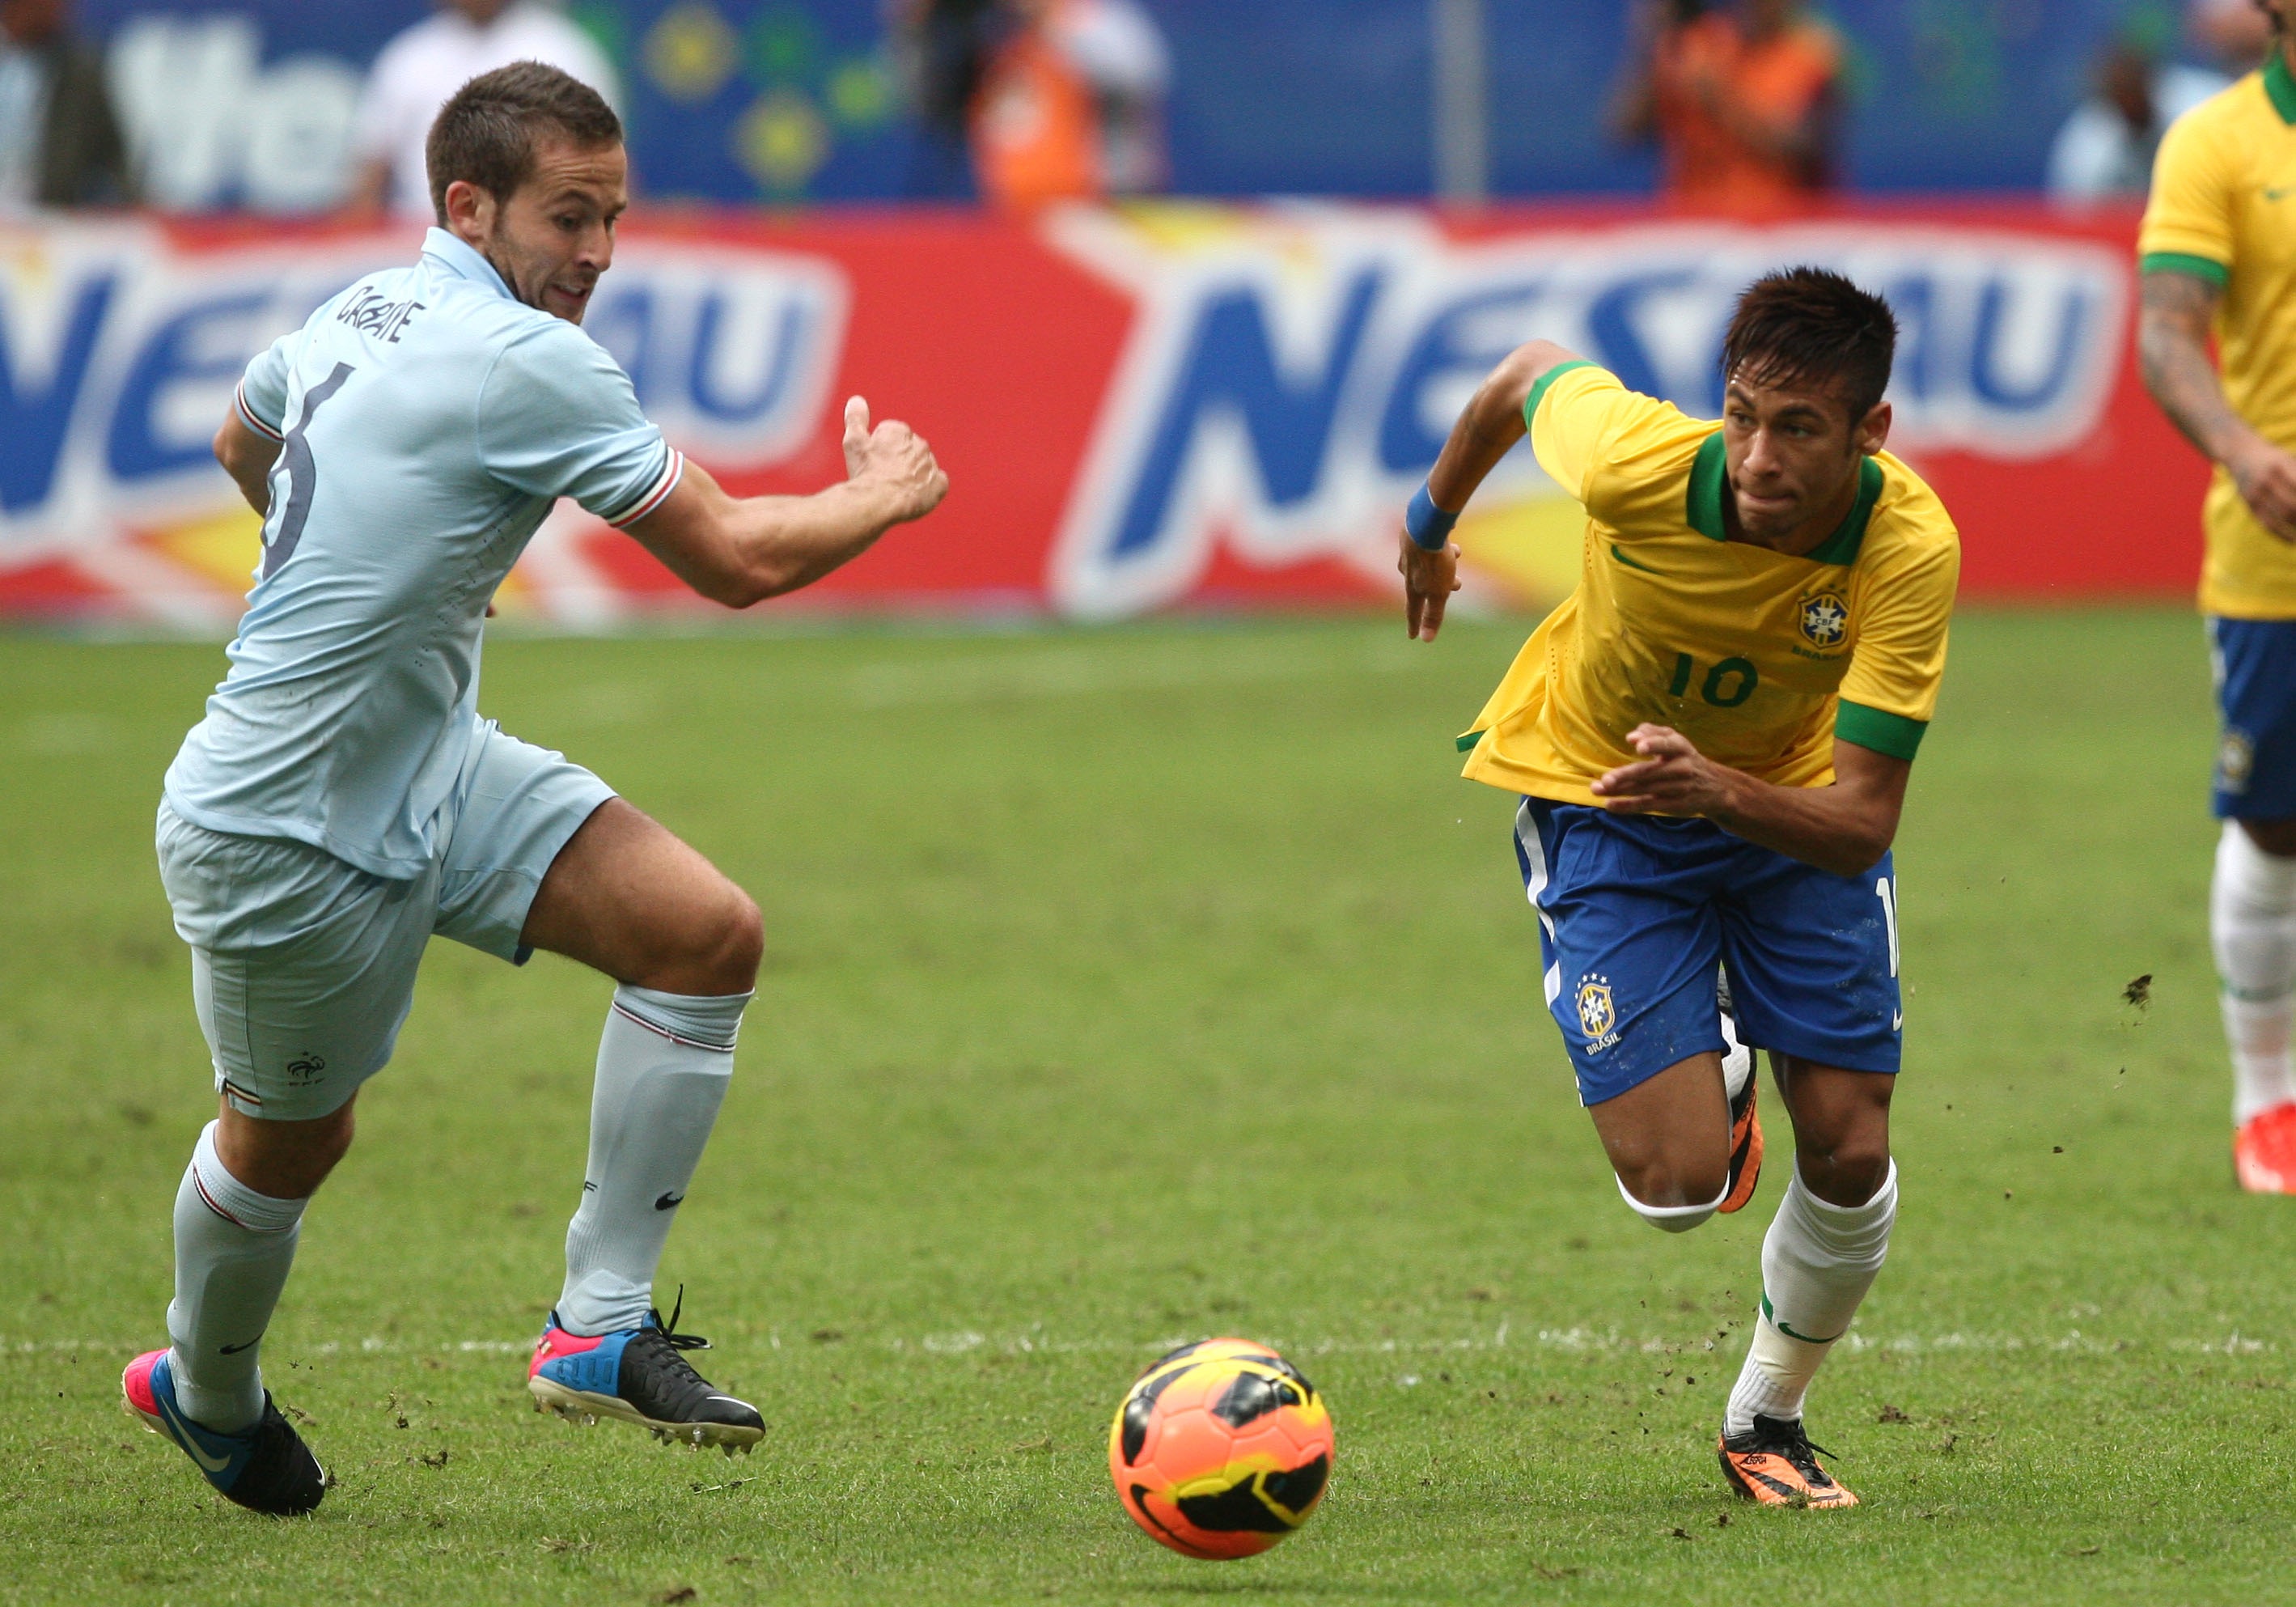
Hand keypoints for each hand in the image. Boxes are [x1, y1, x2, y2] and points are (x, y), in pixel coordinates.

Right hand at [842, 395, 948, 523]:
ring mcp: (931, 464)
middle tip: (882, 477)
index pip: (890, 438)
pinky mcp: (939, 484)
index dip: (878, 452)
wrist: (880, 500)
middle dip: (897, 461)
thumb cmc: (865, 471)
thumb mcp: (854, 442)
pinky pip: (938, 482)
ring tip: (896, 488)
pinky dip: (930, 487)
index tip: (872, 463)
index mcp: (900, 430)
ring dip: (912, 474)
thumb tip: (857, 399)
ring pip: (922, 466)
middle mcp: (920, 443)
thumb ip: (856, 419)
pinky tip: (915, 493)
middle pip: (907, 451)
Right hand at [1398, 531, 1460, 641]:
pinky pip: (1429, 544)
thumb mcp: (1438, 592)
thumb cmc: (1433, 561)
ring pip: (1427, 563)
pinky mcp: (1413, 534)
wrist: (1426, 525)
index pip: (1413, 611)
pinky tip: (1450, 535)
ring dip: (1444, 563)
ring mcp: (1409, 552)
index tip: (1412, 636)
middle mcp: (1407, 571)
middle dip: (1441, 587)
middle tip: (1457, 584)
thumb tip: (1426, 639)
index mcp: (1412, 587)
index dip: (1414, 625)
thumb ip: (1433, 615)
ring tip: (1457, 553)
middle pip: (1424, 584)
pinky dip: (1440, 545)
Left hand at [1590, 724, 1739, 816]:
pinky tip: (1610, 805)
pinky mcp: (1673, 805)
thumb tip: (1632, 736)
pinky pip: (1647, 805)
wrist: (1715, 787)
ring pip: (1644, 789)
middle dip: (1626, 776)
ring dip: (1619, 791)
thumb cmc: (1685, 758)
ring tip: (1596, 789)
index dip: (1654, 744)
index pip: (1668, 744)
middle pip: (1649, 772)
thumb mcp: (1676, 741)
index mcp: (1681, 747)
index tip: (1637, 746)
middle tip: (1606, 780)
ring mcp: (1677, 788)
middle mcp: (1681, 768)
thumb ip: (1654, 732)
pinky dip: (1627, 806)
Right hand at [2227, 436, 2295, 541]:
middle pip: (2293, 505)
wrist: (2240, 453)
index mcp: (2281, 465)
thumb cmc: (2275, 458)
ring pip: (2282, 517)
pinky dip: (2283, 535)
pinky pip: (2267, 525)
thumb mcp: (2291, 459)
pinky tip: (2294, 541)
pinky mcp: (2250, 505)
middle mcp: (2267, 480)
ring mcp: (2256, 494)